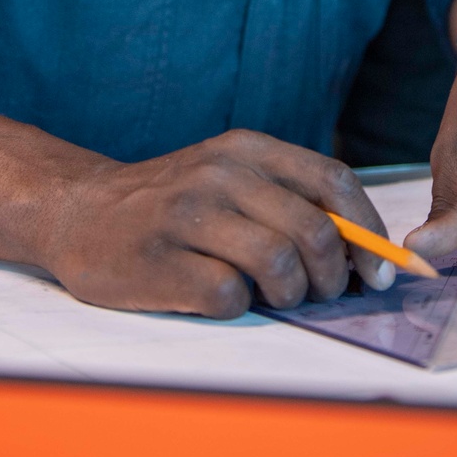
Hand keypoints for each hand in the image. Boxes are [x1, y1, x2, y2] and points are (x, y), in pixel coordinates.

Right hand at [41, 131, 394, 317]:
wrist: (77, 211)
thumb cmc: (172, 204)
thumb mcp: (230, 176)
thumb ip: (289, 197)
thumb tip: (363, 252)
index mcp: (247, 148)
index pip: (333, 181)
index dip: (368, 230)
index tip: (378, 270)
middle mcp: (219, 173)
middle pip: (313, 228)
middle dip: (335, 275)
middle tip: (326, 294)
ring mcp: (186, 216)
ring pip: (278, 262)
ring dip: (292, 294)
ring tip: (278, 298)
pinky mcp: (157, 263)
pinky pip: (228, 297)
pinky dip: (239, 308)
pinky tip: (223, 298)